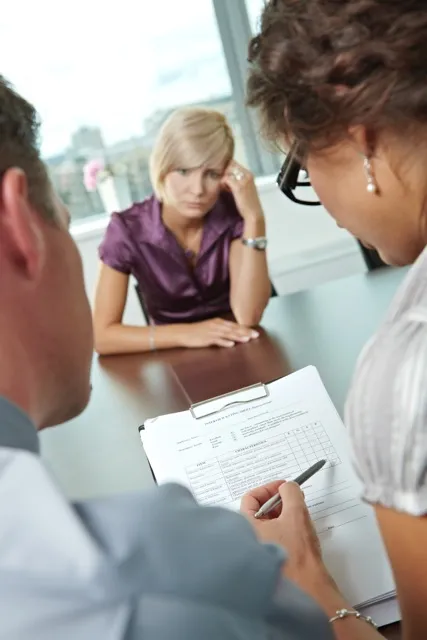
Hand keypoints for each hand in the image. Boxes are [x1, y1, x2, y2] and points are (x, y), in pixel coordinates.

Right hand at [178, 318, 258, 348]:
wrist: (183, 333)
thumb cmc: (196, 332)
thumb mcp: (211, 328)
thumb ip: (222, 331)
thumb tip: (233, 335)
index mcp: (218, 322)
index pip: (235, 325)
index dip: (245, 329)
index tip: (255, 332)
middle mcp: (217, 325)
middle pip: (233, 329)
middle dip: (245, 332)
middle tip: (255, 335)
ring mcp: (212, 332)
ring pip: (227, 334)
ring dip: (238, 336)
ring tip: (247, 339)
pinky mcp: (206, 338)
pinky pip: (217, 340)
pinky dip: (224, 342)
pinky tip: (231, 344)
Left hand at [222, 161, 263, 220]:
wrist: (253, 214)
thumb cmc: (248, 204)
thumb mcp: (245, 188)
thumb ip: (238, 181)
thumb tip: (226, 177)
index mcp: (249, 174)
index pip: (235, 164)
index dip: (228, 169)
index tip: (226, 179)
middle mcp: (247, 174)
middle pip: (230, 165)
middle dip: (225, 172)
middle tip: (224, 183)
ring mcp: (243, 180)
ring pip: (227, 171)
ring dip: (223, 178)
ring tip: (225, 187)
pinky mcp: (238, 187)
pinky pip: (225, 179)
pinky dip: (223, 184)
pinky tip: (226, 191)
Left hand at [241, 481, 341, 611]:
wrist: (309, 591)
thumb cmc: (298, 556)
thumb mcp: (296, 515)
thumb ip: (291, 493)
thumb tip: (287, 487)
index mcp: (246, 527)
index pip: (250, 498)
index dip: (269, 489)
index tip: (284, 487)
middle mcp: (248, 539)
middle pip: (260, 510)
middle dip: (278, 502)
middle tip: (294, 498)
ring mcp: (258, 550)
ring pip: (269, 524)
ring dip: (284, 515)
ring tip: (300, 515)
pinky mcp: (271, 559)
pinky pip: (275, 537)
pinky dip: (286, 529)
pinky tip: (300, 532)